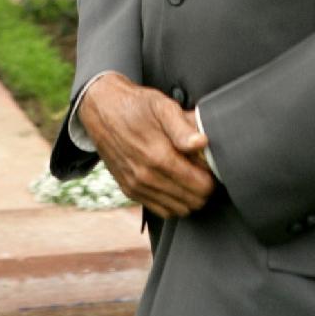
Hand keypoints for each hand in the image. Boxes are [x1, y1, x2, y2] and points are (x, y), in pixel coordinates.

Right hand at [78, 73, 215, 217]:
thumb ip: (183, 127)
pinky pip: (160, 210)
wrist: (102, 110)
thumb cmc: (136, 105)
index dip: (212, 178)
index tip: (211, 166)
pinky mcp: (129, 190)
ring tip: (191, 177)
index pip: (200, 186)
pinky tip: (175, 184)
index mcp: (158, 156)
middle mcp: (146, 177)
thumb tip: (202, 143)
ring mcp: (136, 186)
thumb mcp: (162, 106)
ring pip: (177, 209)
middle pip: (192, 201)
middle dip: (203, 189)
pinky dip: (172, 202)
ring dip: (189, 198)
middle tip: (204, 171)